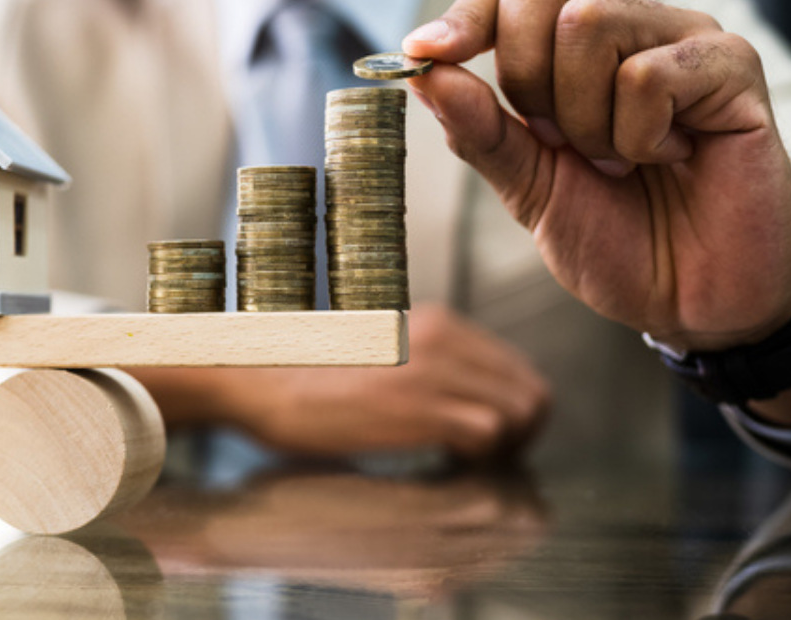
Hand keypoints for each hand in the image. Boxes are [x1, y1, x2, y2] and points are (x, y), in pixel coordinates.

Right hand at [133, 303, 549, 461]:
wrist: (258, 383)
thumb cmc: (310, 381)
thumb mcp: (382, 354)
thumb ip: (429, 365)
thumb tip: (472, 403)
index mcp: (438, 323)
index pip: (518, 371)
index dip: (513, 415)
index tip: (485, 443)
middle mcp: (443, 337)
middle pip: (532, 392)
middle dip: (519, 438)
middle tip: (483, 463)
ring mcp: (432, 369)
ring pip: (521, 413)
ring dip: (502, 452)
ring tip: (461, 466)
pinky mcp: (416, 405)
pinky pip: (488, 435)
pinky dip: (477, 461)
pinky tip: (440, 467)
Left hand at [403, 0, 790, 350]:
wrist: (690, 300)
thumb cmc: (617, 238)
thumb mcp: (527, 186)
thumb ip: (478, 130)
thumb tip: (424, 72)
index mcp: (575, 48)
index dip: (464, 15)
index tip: (427, 54)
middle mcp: (631, 26)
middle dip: (526, 75)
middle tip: (562, 142)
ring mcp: (683, 39)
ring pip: (587, 24)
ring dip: (584, 119)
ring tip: (620, 161)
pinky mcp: (731, 66)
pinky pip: (646, 75)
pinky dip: (639, 137)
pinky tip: (670, 159)